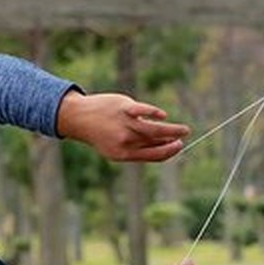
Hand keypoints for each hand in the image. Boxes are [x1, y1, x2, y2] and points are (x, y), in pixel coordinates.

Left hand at [56, 92, 190, 161]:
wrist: (79, 118)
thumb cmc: (102, 133)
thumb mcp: (117, 146)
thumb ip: (138, 146)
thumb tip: (163, 143)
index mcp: (123, 154)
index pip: (153, 156)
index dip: (169, 152)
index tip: (179, 146)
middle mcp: (125, 141)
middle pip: (155, 143)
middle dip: (173, 142)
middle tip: (184, 137)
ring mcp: (124, 124)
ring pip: (154, 129)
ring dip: (172, 130)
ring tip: (183, 130)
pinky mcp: (123, 108)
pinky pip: (143, 111)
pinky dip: (154, 113)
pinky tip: (162, 116)